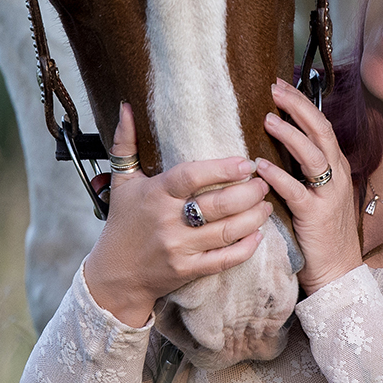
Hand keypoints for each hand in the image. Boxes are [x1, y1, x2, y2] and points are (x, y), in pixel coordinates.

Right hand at [83, 103, 271, 326]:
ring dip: (253, 217)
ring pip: (226, 231)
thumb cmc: (122, 223)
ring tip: (266, 203)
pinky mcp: (189, 270)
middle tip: (264, 182)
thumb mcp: (122, 182)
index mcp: (155, 195)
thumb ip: (126, 143)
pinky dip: (245, 247)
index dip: (221, 169)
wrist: (116, 274)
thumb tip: (127, 107)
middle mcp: (168, 222)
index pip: (191, 177)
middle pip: (218, 205)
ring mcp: (180, 248)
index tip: (246, 162)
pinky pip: (224, 259)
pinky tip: (258, 234)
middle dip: (248, 193)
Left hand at [257, 80, 363, 295]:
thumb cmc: (320, 233)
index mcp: (336, 167)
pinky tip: (261, 166)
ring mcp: (329, 195)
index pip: (321, 125)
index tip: (279, 84)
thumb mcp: (315, 194)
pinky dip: (279, 175)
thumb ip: (300, 170)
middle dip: (298, 107)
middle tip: (273, 89)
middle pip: (320, 131)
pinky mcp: (316, 216)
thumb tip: (273, 144)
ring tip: (267, 119)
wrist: (338, 272)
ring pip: (313, 155)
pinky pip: (297, 191)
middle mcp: (337, 176)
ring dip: (290, 135)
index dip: (301, 103)